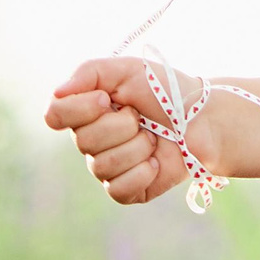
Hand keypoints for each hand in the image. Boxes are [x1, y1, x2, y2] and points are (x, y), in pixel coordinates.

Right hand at [43, 57, 221, 206]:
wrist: (204, 119)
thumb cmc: (166, 92)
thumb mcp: (129, 70)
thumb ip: (89, 73)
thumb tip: (57, 92)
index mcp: (86, 111)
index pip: (55, 114)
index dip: (79, 108)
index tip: (107, 99)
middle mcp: (91, 141)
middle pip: (83, 141)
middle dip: (121, 125)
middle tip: (142, 118)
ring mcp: (107, 168)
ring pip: (103, 165)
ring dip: (137, 146)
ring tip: (154, 137)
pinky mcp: (126, 190)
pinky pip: (117, 188)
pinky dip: (142, 172)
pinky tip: (156, 161)